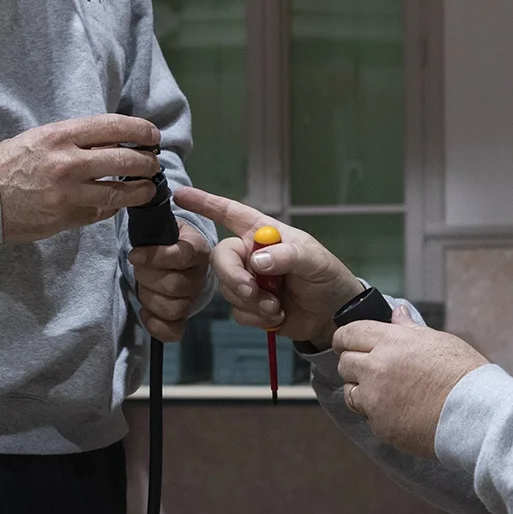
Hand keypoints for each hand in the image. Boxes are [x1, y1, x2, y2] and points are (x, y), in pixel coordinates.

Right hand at [0, 115, 163, 244]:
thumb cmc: (12, 162)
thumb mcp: (43, 138)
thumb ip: (79, 140)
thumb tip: (118, 143)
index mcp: (61, 135)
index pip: (114, 127)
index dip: (141, 131)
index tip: (153, 136)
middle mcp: (68, 163)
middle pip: (125, 161)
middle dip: (147, 163)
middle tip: (152, 164)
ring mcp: (69, 193)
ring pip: (120, 192)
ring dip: (140, 190)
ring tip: (147, 188)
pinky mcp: (67, 218)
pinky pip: (102, 212)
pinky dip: (114, 207)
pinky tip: (118, 202)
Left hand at [129, 216, 209, 342]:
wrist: (170, 256)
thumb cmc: (162, 239)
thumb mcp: (161, 224)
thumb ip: (153, 216)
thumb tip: (143, 196)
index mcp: (196, 249)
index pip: (180, 256)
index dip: (155, 257)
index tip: (133, 255)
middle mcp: (199, 275)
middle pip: (175, 286)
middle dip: (147, 277)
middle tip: (138, 267)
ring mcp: (192, 298)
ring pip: (174, 308)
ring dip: (149, 298)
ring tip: (142, 285)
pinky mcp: (183, 318)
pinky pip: (174, 332)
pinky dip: (155, 325)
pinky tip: (144, 312)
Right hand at [173, 185, 359, 346]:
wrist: (332, 314)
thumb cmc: (326, 276)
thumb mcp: (313, 260)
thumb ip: (287, 256)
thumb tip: (256, 261)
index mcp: (262, 233)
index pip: (229, 213)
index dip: (205, 203)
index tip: (181, 195)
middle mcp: (250, 254)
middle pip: (221, 259)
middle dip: (234, 277)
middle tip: (252, 291)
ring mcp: (248, 281)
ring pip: (228, 289)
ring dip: (252, 302)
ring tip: (277, 306)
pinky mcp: (249, 307)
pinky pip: (238, 312)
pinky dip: (257, 318)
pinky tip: (277, 316)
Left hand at [333, 314, 490, 458]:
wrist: (475, 414)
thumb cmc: (463, 374)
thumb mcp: (438, 341)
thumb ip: (409, 329)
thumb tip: (397, 313)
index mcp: (391, 341)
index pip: (349, 334)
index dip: (345, 338)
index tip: (347, 343)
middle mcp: (377, 368)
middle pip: (344, 363)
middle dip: (354, 364)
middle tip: (371, 369)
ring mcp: (375, 399)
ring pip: (350, 392)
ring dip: (361, 390)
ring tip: (386, 393)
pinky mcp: (380, 426)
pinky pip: (368, 417)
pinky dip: (378, 414)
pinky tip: (401, 411)